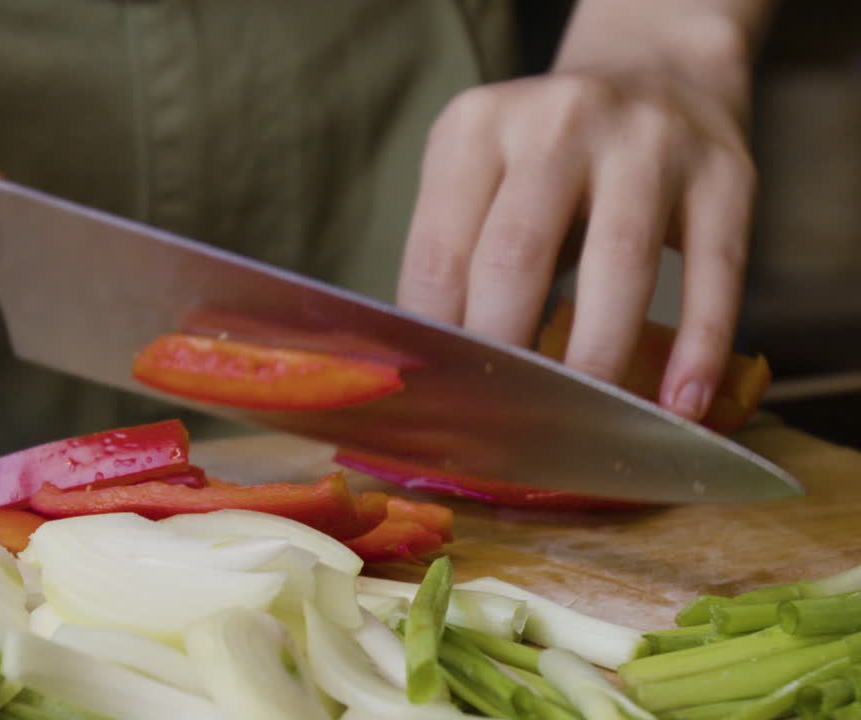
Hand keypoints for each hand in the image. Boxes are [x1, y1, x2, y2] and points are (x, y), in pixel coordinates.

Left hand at [398, 9, 761, 422]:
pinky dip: (699, 346)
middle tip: (502, 424)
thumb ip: (455, 256)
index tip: (441, 403)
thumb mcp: (481, 176)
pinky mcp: (726, 172)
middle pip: (517, 256)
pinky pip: (715, 270)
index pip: (438, 253)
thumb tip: (436, 376)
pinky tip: (681, 404)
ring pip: (619, 265)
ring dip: (596, 358)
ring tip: (584, 421)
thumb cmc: (547, 158)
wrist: (657, 70)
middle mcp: (560, 120)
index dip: (437, 340)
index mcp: (476, 127)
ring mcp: (648, 141)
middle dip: (504, 354)